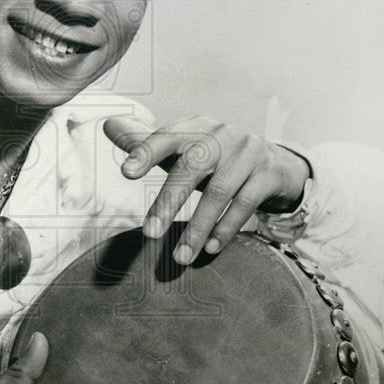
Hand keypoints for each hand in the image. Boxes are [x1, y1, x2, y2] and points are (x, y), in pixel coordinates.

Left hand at [104, 114, 309, 264]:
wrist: (277, 164)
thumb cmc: (216, 159)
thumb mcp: (184, 149)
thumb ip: (146, 143)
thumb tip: (107, 126)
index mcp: (195, 127)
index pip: (167, 136)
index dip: (146, 151)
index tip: (126, 173)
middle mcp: (222, 135)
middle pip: (191, 167)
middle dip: (168, 202)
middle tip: (149, 234)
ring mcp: (248, 153)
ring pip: (220, 191)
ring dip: (197, 227)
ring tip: (180, 257)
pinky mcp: (268, 174)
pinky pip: (245, 203)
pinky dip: (226, 228)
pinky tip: (210, 249)